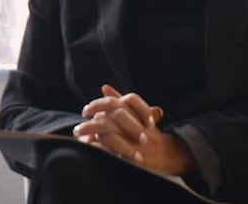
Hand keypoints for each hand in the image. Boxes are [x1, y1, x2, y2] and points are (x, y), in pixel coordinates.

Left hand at [73, 84, 194, 174]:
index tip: (85, 111)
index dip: (98, 105)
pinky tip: (90, 148)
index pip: (117, 104)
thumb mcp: (137, 115)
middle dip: (92, 122)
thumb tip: (104, 88)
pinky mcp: (135, 158)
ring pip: (111, 134)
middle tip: (78, 127)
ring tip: (80, 137)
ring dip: (93, 134)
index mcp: (138, 115)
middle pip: (110, 119)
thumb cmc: (149, 133)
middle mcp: (138, 127)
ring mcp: (137, 143)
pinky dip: (100, 149)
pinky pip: (114, 152)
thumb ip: (120, 102)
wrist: (170, 155)